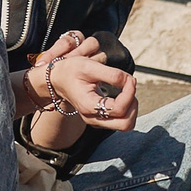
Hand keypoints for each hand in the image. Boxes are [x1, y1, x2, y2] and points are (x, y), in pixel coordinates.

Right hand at [21, 34, 138, 144]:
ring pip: (125, 124)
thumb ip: (112, 74)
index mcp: (89, 106)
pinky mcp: (100, 119)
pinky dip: (127, 109)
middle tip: (129, 88)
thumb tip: (130, 81)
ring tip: (127, 91)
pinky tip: (122, 95)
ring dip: (132, 108)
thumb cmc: (71, 71)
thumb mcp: (89, 66)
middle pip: (125, 124)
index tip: (129, 78)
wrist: (57, 79)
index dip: (129, 92)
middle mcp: (93, 118)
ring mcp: (96, 121)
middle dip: (133, 105)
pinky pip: (121, 120)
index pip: (119, 108)